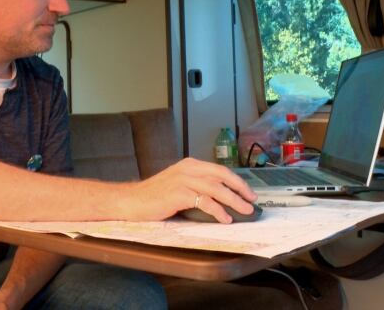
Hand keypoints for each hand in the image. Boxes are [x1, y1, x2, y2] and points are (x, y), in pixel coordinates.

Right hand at [124, 158, 256, 222]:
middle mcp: (187, 169)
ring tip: (245, 211)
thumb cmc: (154, 196)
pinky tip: (225, 219)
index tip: (248, 192)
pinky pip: (205, 201)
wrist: (132, 201)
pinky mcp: (178, 194)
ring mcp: (183, 180)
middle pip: (222, 176)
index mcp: (189, 165)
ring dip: (234, 201)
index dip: (236, 180)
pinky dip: (218, 211)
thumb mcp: (178, 185)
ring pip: (216, 188)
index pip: (219, 170)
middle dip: (240, 188)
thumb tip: (220, 198)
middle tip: (252, 201)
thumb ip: (196, 186)